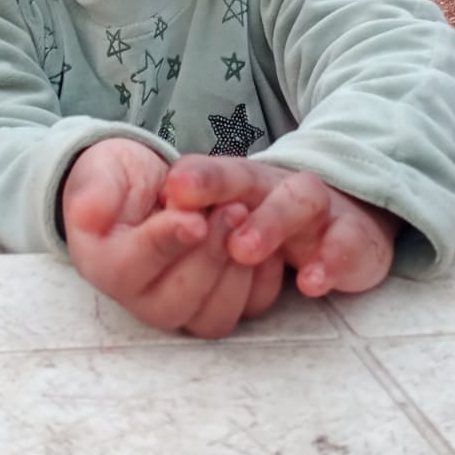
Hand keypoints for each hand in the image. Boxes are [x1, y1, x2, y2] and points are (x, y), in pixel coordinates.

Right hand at [62, 139, 283, 336]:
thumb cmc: (120, 182)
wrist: (147, 189)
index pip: (130, 269)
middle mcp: (140, 299)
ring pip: (213, 316)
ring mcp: (180, 310)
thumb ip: (94, 191)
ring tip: (244, 217)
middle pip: (176, 301)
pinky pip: (247, 310)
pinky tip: (264, 239)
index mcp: (105, 266)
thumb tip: (87, 213)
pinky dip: (261, 278)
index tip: (194, 218)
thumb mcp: (101, 172)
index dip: (166, 244)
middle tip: (231, 208)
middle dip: (209, 254)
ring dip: (237, 270)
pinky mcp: (215, 307)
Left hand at [164, 155, 395, 296]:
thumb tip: (100, 215)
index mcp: (243, 182)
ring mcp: (319, 212)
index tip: (172, 188)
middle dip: (221, 191)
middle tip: (198, 224)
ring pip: (300, 201)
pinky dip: (331, 262)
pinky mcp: (354, 239)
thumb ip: (177, 216)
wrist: (350, 221)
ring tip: (243, 250)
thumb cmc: (271, 219)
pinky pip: (347, 245)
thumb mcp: (228, 210)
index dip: (200, 179)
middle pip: (253, 180)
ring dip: (270, 223)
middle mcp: (278, 188)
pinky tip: (310, 282)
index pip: (217, 172)